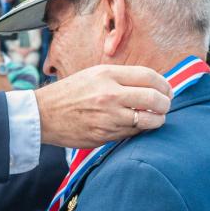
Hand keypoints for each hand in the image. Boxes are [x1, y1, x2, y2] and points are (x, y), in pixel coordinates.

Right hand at [35, 64, 171, 147]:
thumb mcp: (94, 75)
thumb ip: (122, 78)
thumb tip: (152, 86)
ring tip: (154, 119)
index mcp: (107, 75)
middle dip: (165, 104)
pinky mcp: (104, 135)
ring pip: (148, 121)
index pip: (150, 77)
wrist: (42, 115)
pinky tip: (133, 127)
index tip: (166, 91)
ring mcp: (107, 117)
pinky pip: (132, 134)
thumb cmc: (70, 93)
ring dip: (157, 120)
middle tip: (164, 106)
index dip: (164, 85)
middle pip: (154, 99)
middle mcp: (109, 94)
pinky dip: (138, 131)